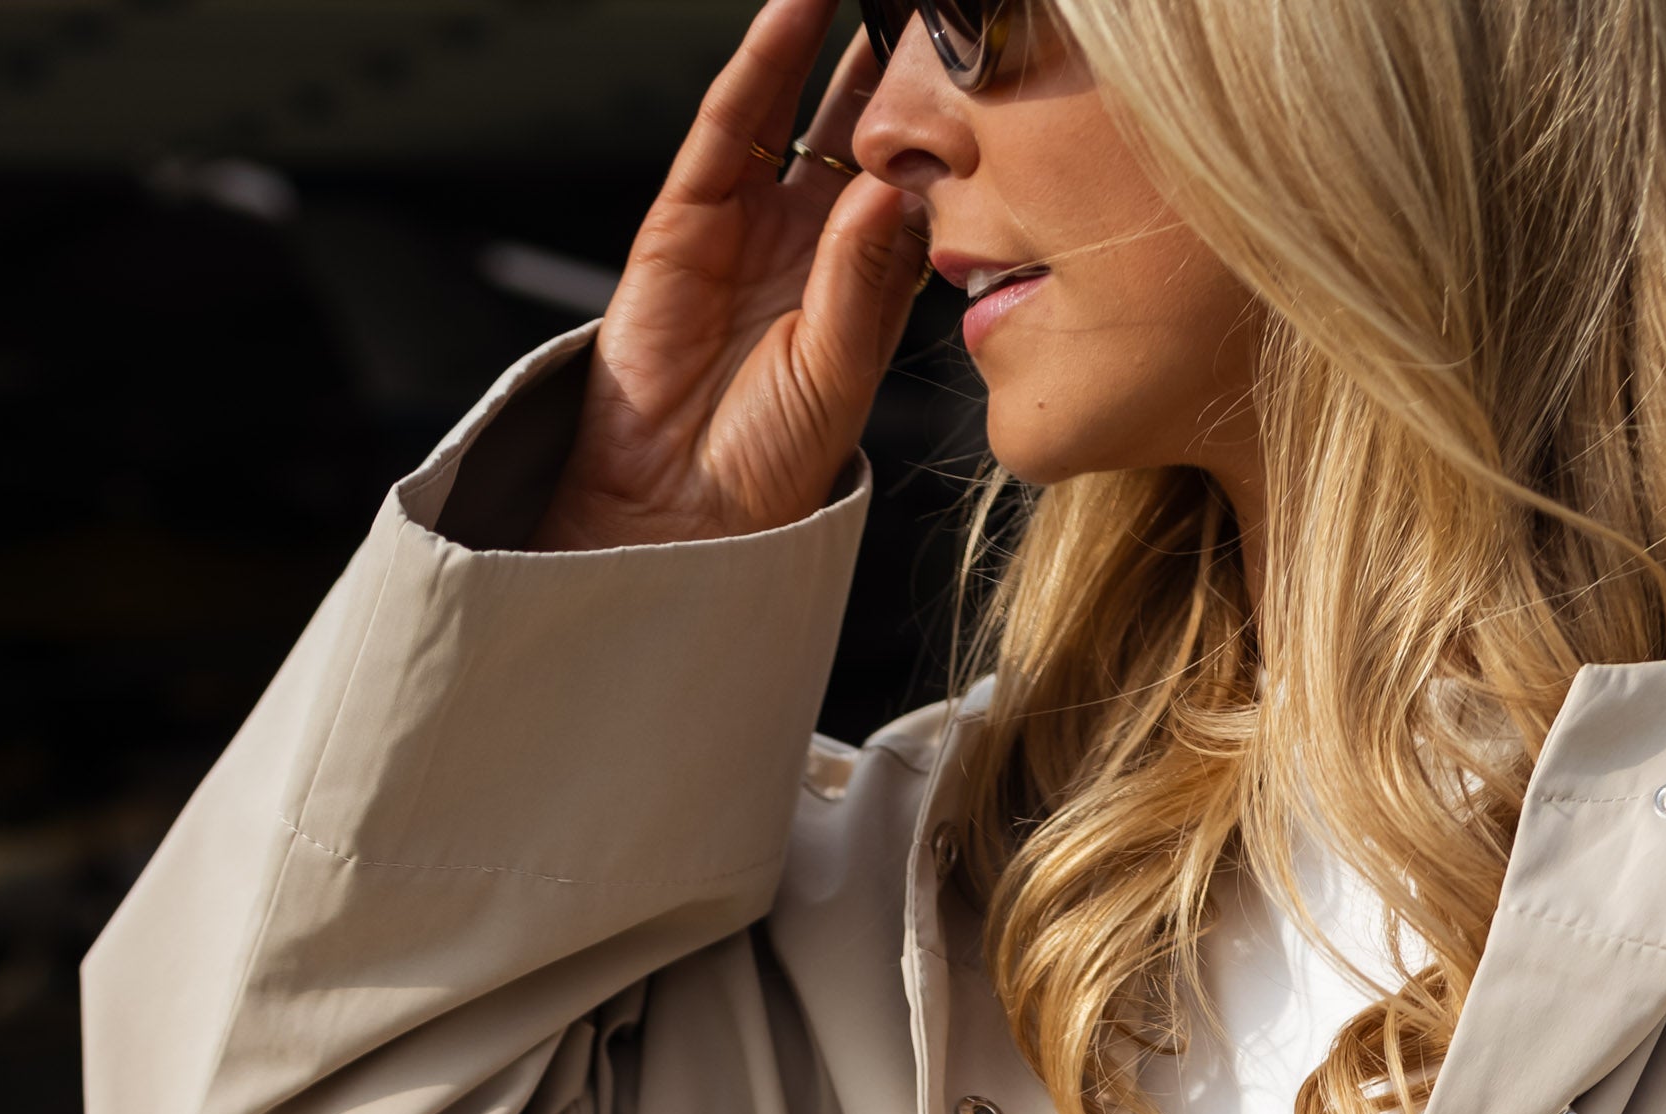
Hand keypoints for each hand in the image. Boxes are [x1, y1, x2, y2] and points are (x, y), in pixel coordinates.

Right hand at [535, 0, 927, 551]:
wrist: (679, 511)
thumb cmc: (767, 466)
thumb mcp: (838, 372)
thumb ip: (862, 280)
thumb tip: (890, 187)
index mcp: (867, 287)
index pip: (916, 185)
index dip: (948, 128)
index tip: (985, 71)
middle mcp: (812, 243)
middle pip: (862, 129)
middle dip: (896, 65)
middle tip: (937, 12)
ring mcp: (750, 221)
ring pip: (797, 107)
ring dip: (831, 39)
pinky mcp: (687, 215)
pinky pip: (729, 121)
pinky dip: (761, 59)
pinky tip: (795, 8)